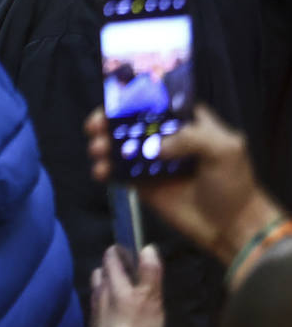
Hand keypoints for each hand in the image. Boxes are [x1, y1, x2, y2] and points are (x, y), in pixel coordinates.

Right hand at [85, 105, 282, 267]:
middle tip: (95, 126)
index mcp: (186, 123)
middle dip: (108, 121)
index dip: (131, 99)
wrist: (231, 227)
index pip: (154, 102)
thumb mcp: (225, 149)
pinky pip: (118, 172)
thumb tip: (155, 147)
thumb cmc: (232, 183)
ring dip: (102, 144)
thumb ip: (192, 137)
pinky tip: (100, 172)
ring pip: (119, 145)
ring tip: (97, 150)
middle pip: (129, 122)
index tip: (112, 103)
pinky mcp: (141, 184)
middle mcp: (165, 137)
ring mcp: (151, 161)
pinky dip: (105, 170)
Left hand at [90, 245, 162, 326]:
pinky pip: (99, 306)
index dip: (119, 251)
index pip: (110, 256)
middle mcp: (99, 291)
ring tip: (124, 292)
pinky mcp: (95, 323)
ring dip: (108, 286)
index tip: (131, 252)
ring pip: (98, 289)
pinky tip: (117, 312)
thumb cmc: (137, 325)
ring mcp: (95, 308)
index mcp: (112, 281)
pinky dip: (106, 303)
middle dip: (112, 269)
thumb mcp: (150, 298)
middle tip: (129, 274)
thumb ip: (149, 273)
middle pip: (101, 272)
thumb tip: (147, 247)